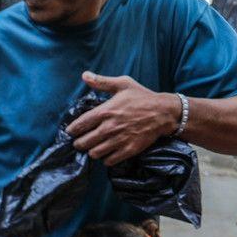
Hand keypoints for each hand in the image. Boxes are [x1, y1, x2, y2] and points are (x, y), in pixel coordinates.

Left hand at [66, 72, 180, 165]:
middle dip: (79, 143)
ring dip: (92, 151)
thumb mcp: (123, 84)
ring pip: (94, 153)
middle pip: (83, 143)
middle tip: (81, 141)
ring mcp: (119, 140)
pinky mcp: (128, 150)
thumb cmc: (143, 97)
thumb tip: (84, 75)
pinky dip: (106, 159)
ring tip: (94, 146)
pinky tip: (108, 152)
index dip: (72, 131)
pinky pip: (109, 161)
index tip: (71, 131)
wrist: (165, 112)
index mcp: (105, 112)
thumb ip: (102, 82)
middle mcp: (109, 128)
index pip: (79, 126)